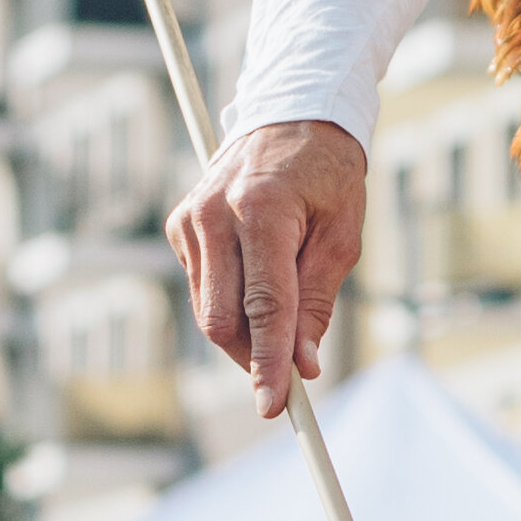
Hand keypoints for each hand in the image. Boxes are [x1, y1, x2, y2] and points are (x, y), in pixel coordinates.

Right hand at [167, 117, 368, 415]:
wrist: (291, 115)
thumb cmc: (327, 174)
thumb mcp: (341, 236)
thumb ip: (317, 302)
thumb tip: (302, 365)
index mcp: (263, 210)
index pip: (263, 307)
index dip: (269, 363)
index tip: (273, 406)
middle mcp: (215, 213)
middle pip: (222, 320)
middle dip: (253, 356)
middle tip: (289, 372)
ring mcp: (190, 219)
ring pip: (208, 311)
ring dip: (244, 332)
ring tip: (282, 309)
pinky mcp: (179, 225)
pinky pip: (203, 289)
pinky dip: (231, 302)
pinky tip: (257, 274)